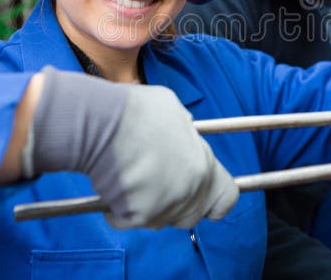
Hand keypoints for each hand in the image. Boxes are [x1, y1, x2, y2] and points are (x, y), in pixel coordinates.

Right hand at [25, 67, 238, 228]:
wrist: (104, 126)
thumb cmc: (140, 112)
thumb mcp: (174, 111)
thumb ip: (185, 130)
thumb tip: (182, 132)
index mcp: (204, 167)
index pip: (226, 198)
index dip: (216, 198)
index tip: (204, 192)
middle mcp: (188, 194)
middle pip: (191, 214)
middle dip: (176, 201)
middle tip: (157, 180)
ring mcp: (161, 210)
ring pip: (159, 219)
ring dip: (148, 205)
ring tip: (132, 178)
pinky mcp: (133, 218)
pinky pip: (126, 220)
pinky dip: (117, 210)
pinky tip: (110, 185)